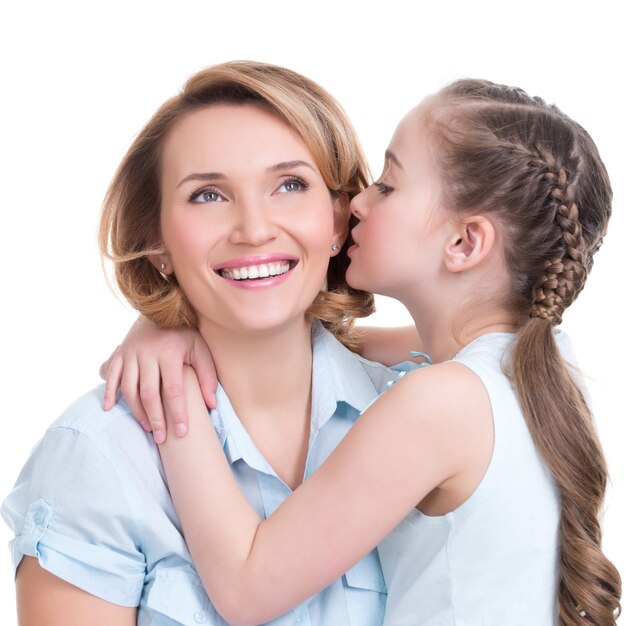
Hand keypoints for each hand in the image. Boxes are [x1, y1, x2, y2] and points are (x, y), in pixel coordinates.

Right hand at [100, 318, 216, 441]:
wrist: (160, 309)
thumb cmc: (185, 334)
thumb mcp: (201, 349)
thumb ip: (207, 376)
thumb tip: (212, 404)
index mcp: (169, 353)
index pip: (174, 390)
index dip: (178, 412)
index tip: (182, 432)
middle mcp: (147, 353)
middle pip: (149, 393)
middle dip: (156, 418)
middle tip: (162, 438)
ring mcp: (130, 353)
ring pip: (129, 388)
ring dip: (136, 411)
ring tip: (148, 428)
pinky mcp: (120, 353)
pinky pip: (111, 375)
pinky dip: (108, 392)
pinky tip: (108, 408)